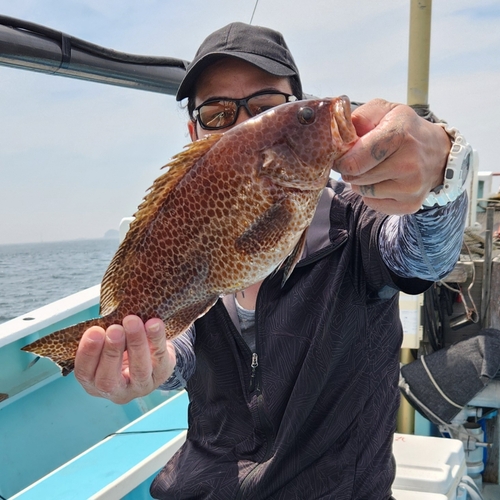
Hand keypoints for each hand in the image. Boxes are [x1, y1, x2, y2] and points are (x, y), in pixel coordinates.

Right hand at [74, 315, 175, 403]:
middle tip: (114, 329)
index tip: (94, 331)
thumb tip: (106, 319)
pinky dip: (157, 339)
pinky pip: (160, 357)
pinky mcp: (161, 375)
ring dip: (135, 345)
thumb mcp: (107, 344)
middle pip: (109, 379)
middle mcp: (116, 390)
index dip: (88, 353)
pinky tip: (154, 324)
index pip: (85, 373)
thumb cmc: (123, 348)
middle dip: (111, 353)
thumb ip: (104, 336)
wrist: (152, 354)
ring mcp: (141, 386)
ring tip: (132, 322)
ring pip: (138, 371)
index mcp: (94, 382)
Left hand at [332, 98, 450, 213]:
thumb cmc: (405, 129)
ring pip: (363, 192)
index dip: (342, 161)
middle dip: (351, 169)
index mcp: (399, 134)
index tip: (342, 157)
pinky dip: (372, 194)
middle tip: (360, 161)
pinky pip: (373, 204)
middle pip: (356, 177)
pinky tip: (385, 181)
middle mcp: (409, 163)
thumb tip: (338, 138)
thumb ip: (358, 119)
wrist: (438, 151)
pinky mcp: (410, 204)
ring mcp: (411, 187)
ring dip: (361, 182)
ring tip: (376, 169)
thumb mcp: (384, 111)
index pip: (355, 160)